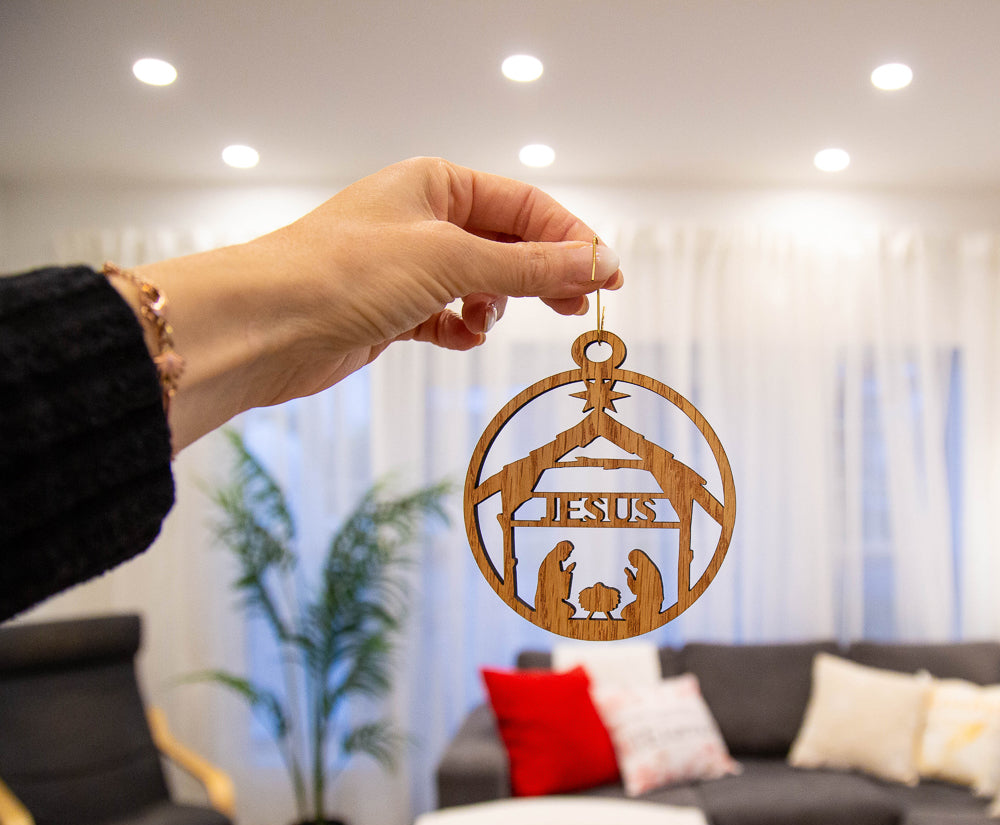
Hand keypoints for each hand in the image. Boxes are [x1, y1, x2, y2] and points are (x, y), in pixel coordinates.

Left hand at [248, 156, 622, 390]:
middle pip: (506, 245)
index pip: (525, 207)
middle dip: (541, 277)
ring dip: (492, 308)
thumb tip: (596, 263)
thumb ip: (529, 267)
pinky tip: (457, 337)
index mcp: (436, 184)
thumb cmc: (345, 272)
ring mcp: (406, 268)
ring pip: (478, 286)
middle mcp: (422, 220)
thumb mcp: (452, 261)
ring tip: (480, 322)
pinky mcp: (392, 312)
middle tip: (578, 307)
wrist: (266, 326)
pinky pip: (447, 318)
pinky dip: (459, 330)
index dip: (571, 240)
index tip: (609, 277)